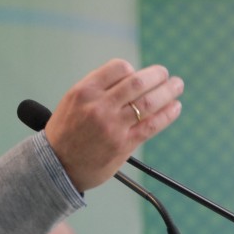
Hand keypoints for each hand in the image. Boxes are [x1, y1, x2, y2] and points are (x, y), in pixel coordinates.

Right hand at [44, 59, 182, 192]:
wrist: (57, 165)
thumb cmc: (66, 131)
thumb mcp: (72, 101)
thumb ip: (98, 89)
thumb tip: (131, 79)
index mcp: (84, 91)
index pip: (118, 68)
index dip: (133, 70)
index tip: (138, 75)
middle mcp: (98, 106)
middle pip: (137, 83)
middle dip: (157, 75)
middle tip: (166, 74)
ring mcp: (112, 126)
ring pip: (148, 103)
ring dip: (168, 92)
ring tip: (176, 86)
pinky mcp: (123, 144)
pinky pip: (151, 125)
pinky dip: (167, 114)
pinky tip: (175, 107)